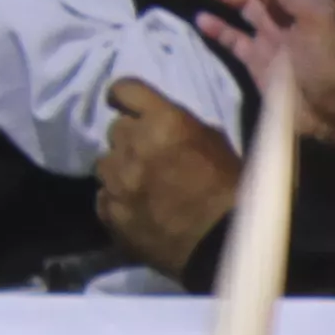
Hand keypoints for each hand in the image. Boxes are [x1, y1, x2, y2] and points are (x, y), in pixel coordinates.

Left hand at [97, 83, 243, 275]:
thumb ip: (182, 127)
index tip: (126, 105)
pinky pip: (103, 197)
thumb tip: (166, 126)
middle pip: (115, 129)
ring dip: (119, 170)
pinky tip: (136, 210)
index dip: (124, 96)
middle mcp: (133, 144)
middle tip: (147, 155)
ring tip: (139, 186)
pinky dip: (116, 201)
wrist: (225, 245)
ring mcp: (117, 180)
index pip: (124, 90)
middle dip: (129, 139)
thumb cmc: (232, 190)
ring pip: (104, 164)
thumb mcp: (216, 143)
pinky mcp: (109, 212)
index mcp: (164, 120)